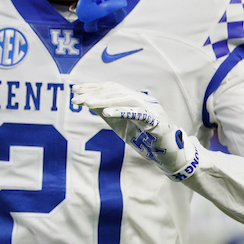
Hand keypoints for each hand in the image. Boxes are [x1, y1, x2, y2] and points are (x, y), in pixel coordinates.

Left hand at [71, 82, 200, 179]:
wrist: (168, 156)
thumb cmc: (145, 139)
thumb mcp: (120, 125)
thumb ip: (107, 113)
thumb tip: (86, 102)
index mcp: (136, 99)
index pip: (112, 88)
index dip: (93, 87)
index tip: (75, 90)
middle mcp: (145, 100)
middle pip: (117, 91)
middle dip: (94, 94)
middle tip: (76, 99)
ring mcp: (152, 110)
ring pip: (126, 99)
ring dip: (104, 100)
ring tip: (87, 103)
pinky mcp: (157, 122)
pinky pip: (138, 114)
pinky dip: (121, 111)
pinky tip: (106, 113)